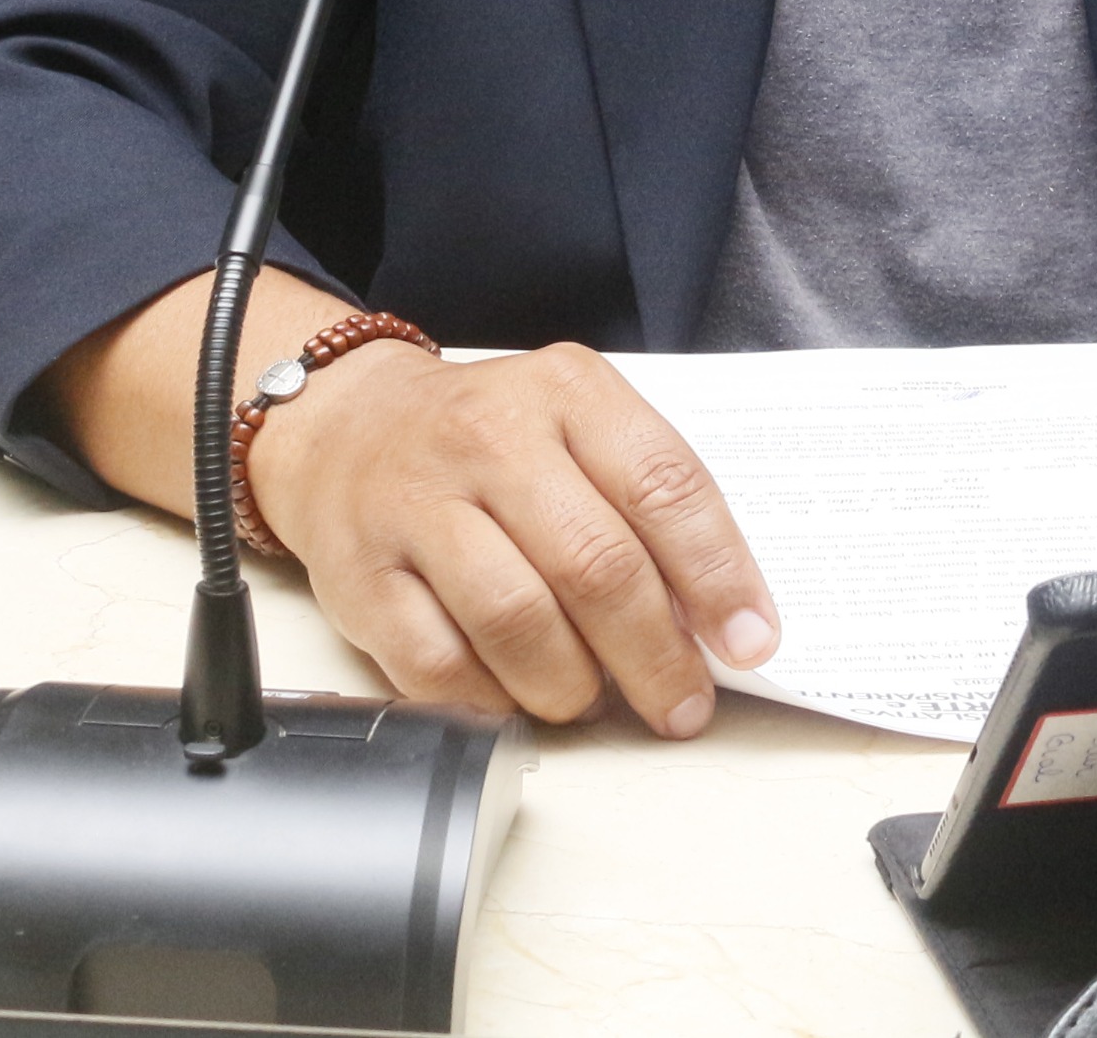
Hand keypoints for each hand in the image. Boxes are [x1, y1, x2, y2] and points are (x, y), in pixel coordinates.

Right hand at [249, 337, 780, 737]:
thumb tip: (715, 622)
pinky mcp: (362, 575)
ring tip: (594, 700)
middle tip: (682, 703)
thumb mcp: (577, 426)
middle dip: (656, 655)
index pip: (663, 485)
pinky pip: (440, 665)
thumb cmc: (489, 440)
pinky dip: (493, 701)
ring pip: (519, 621)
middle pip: (596, 564)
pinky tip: (516, 699)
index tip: (750, 643)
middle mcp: (489, 438)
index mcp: (565, 392)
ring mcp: (417, 505)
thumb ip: (644, 504)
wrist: (346, 428)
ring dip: (574, 686)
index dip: (718, 575)